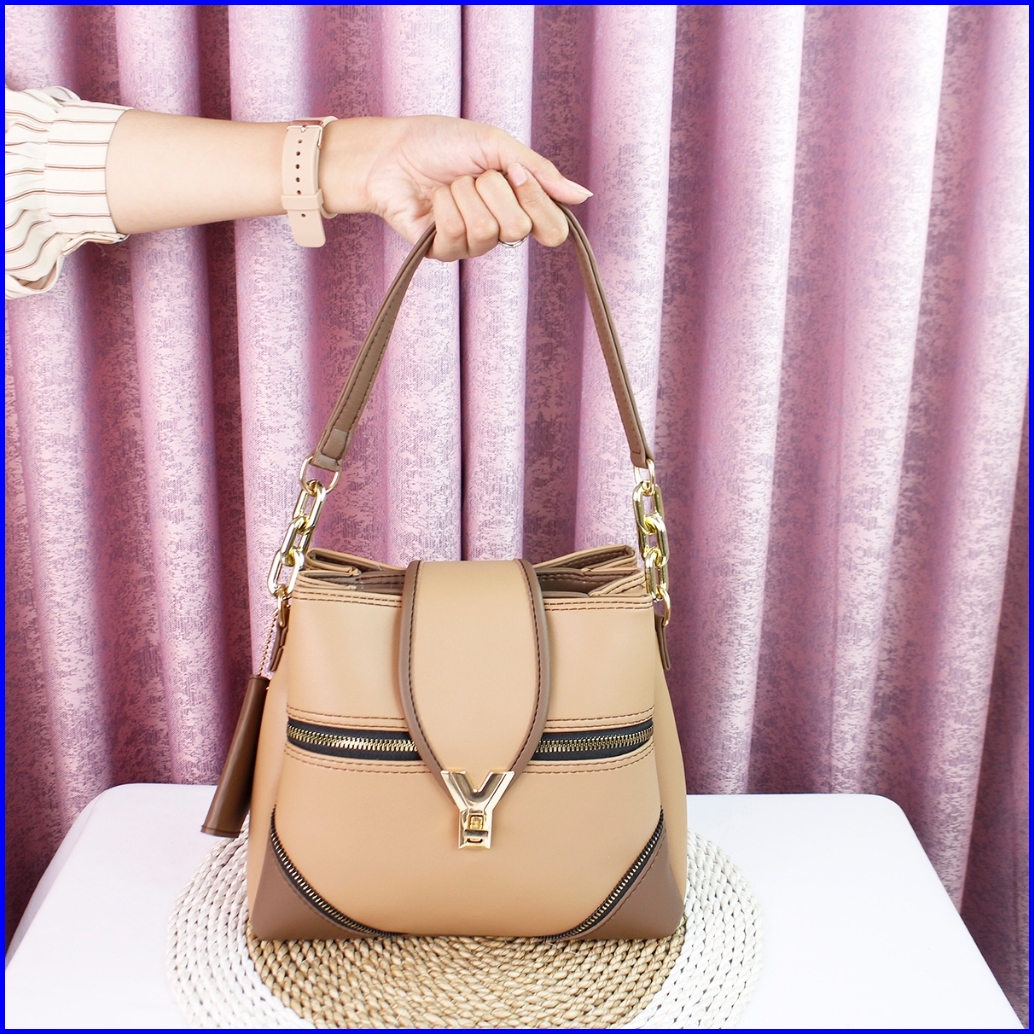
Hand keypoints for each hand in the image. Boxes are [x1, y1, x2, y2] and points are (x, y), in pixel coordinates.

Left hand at [320, 116, 591, 260]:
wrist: (392, 151)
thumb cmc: (441, 143)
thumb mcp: (496, 145)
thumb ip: (540, 172)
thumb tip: (583, 196)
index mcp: (519, 205)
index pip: (552, 230)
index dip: (538, 203)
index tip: (517, 174)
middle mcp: (500, 230)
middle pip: (519, 229)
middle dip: (494, 190)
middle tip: (474, 175)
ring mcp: (472, 245)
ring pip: (486, 230)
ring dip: (465, 194)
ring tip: (449, 184)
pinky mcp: (444, 253)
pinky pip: (456, 233)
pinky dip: (443, 206)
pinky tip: (433, 199)